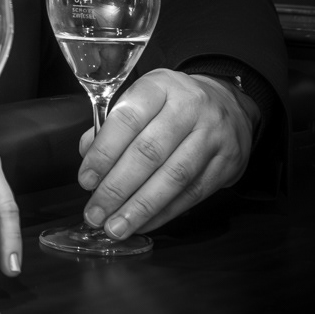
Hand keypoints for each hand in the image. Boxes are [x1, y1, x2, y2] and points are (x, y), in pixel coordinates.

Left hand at [77, 68, 258, 239]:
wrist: (229, 104)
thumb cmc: (173, 104)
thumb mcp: (143, 99)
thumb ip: (112, 125)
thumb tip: (86, 153)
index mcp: (160, 87)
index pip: (127, 119)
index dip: (103, 153)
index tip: (86, 180)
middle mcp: (189, 107)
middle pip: (149, 152)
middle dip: (117, 188)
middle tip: (95, 213)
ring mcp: (213, 135)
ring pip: (173, 177)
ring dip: (140, 208)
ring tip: (116, 227)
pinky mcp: (227, 163)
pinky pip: (193, 193)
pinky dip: (165, 213)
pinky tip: (143, 224)